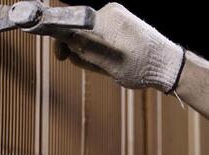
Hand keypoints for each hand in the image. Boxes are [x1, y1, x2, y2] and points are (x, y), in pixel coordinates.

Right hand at [55, 3, 183, 92]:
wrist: (168, 65)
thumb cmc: (141, 67)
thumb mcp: (109, 64)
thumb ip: (85, 49)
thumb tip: (65, 37)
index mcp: (107, 20)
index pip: (72, 23)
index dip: (61, 39)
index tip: (61, 55)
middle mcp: (110, 13)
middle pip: (78, 29)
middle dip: (77, 48)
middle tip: (85, 64)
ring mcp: (116, 17)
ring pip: (88, 34)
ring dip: (89, 51)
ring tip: (104, 65)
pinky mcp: (120, 23)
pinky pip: (99, 34)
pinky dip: (98, 48)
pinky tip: (108, 60)